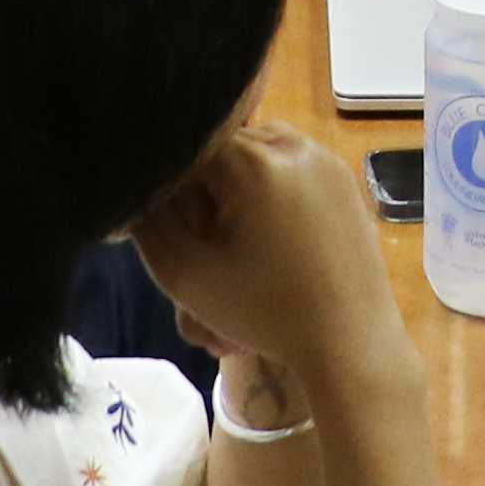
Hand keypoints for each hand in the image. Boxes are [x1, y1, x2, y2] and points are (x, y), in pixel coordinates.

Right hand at [130, 123, 411, 403]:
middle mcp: (294, 144)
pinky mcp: (345, 179)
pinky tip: (272, 249)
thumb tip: (133, 193)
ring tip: (241, 255)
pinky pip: (289, 172)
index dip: (170, 195)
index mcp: (255, 160)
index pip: (185, 154)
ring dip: (236, 200)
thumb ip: (147, 226)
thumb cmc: (266, 313)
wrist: (350, 341)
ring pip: (254, 163)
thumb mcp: (186, 275)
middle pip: (222, 155)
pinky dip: (270, 201)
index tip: (180, 237)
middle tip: (213, 252)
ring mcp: (326, 159)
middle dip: (206, 199)